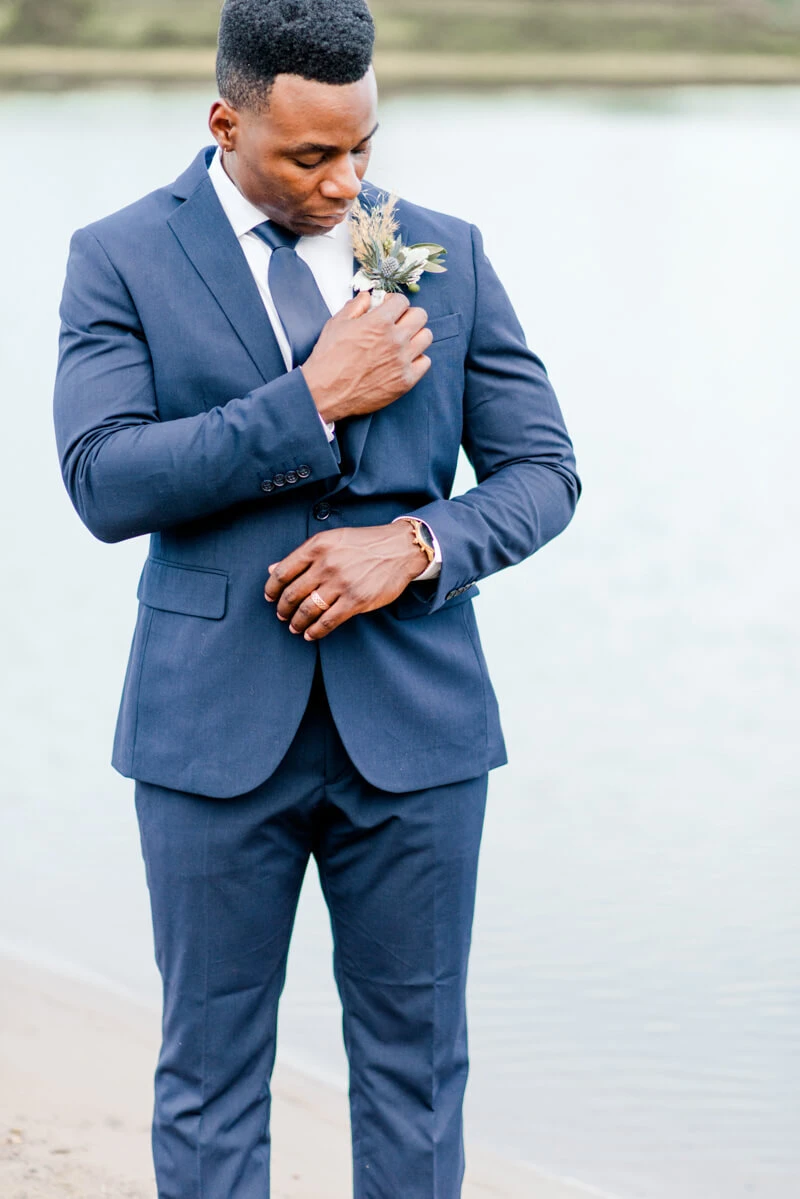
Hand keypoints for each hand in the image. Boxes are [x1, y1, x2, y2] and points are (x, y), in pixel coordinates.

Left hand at [264, 524, 427, 639]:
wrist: (400, 549)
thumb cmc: (365, 544)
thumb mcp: (332, 540)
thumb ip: (302, 555)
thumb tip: (272, 569)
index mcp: (317, 546)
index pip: (283, 572)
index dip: (271, 589)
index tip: (270, 598)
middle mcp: (326, 564)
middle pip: (293, 594)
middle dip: (283, 609)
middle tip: (282, 615)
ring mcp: (341, 583)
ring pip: (308, 610)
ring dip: (297, 622)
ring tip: (295, 627)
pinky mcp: (356, 600)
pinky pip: (328, 621)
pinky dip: (315, 631)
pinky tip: (311, 634)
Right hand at [301, 292, 432, 423]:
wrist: (325, 393)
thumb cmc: (328, 358)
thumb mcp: (336, 324)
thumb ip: (356, 306)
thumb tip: (367, 297)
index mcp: (379, 322)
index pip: (402, 301)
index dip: (394, 302)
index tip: (388, 307)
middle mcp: (395, 340)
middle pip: (420, 316)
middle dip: (408, 315)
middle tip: (398, 322)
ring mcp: (402, 361)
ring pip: (426, 337)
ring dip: (416, 335)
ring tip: (403, 341)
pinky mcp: (405, 381)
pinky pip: (425, 362)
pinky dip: (417, 358)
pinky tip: (404, 360)